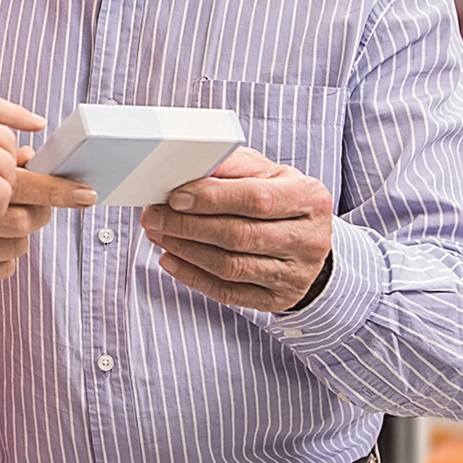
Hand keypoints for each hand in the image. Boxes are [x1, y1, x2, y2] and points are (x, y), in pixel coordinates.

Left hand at [140, 147, 333, 311]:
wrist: (306, 239)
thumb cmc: (279, 199)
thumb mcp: (265, 173)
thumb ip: (231, 166)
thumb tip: (188, 164)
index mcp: (309, 198)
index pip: (256, 199)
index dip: (211, 198)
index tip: (175, 196)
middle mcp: (309, 239)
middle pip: (239, 235)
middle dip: (187, 226)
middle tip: (153, 216)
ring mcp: (296, 274)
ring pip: (230, 266)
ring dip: (185, 250)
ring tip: (158, 234)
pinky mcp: (278, 299)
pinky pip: (228, 292)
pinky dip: (192, 277)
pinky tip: (170, 260)